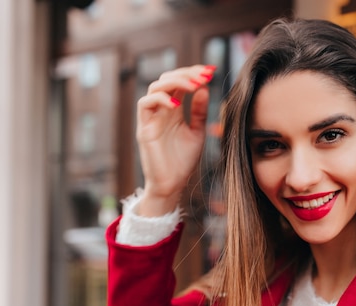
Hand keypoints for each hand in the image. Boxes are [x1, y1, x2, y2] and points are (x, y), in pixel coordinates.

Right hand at [135, 65, 215, 215]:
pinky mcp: (144, 129)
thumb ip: (199, 112)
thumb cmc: (183, 161)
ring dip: (174, 81)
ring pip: (155, 87)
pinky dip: (160, 99)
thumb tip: (204, 88)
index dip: (193, 73)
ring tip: (194, 84)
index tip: (211, 70)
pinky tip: (177, 103)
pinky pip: (145, 104)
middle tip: (204, 74)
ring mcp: (151, 118)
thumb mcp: (197, 133)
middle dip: (186, 73)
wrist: (173, 184)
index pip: (180, 83)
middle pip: (167, 79)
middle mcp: (161, 110)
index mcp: (173, 110)